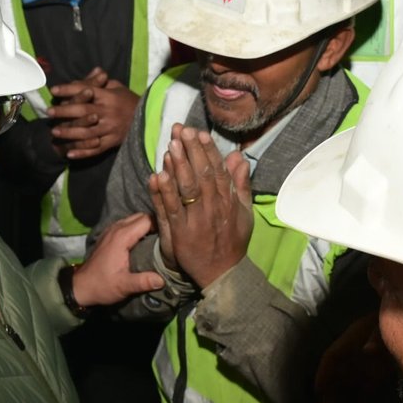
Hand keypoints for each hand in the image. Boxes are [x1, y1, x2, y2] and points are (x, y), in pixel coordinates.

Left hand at [48, 68, 140, 159]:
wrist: (148, 119)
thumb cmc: (128, 100)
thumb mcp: (117, 86)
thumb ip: (99, 82)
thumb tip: (85, 75)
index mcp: (108, 96)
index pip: (85, 90)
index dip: (68, 89)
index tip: (54, 90)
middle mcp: (108, 112)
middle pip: (82, 111)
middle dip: (64, 112)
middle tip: (49, 112)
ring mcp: (110, 129)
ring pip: (86, 132)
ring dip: (69, 133)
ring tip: (55, 132)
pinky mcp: (112, 142)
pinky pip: (95, 149)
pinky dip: (82, 152)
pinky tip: (69, 153)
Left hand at [70, 212, 164, 307]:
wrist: (81, 286)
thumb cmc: (102, 285)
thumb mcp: (124, 286)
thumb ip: (143, 282)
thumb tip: (163, 280)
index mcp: (122, 237)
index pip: (147, 219)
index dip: (161, 225)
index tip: (171, 235)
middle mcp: (116, 228)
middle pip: (142, 216)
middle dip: (156, 223)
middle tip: (168, 237)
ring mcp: (111, 230)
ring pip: (134, 218)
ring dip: (147, 225)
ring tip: (159, 238)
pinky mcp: (109, 234)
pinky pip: (128, 224)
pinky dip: (138, 228)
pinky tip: (145, 241)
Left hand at [146, 125, 252, 287]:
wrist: (223, 273)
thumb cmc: (233, 241)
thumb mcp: (245, 212)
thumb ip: (241, 185)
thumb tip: (239, 158)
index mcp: (229, 201)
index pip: (218, 170)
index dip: (208, 150)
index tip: (199, 133)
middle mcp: (214, 208)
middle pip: (202, 174)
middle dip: (191, 151)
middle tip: (181, 130)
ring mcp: (197, 220)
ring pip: (187, 189)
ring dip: (178, 166)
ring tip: (170, 145)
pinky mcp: (181, 233)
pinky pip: (172, 209)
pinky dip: (164, 192)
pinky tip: (157, 175)